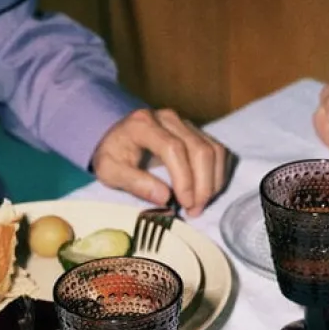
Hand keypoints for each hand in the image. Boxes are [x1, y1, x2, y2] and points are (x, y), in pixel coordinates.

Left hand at [92, 108, 229, 216]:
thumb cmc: (113, 155)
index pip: (174, 149)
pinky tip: (206, 192)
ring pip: (214, 150)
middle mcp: (169, 119)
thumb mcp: (110, 172)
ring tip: (200, 205)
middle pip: (200, 149)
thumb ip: (134, 183)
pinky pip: (218, 152)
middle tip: (194, 211)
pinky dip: (218, 175)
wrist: (116, 136)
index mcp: (144, 124)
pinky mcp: (197, 132)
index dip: (184, 179)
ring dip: (213, 182)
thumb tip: (165, 198)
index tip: (185, 204)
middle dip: (203, 186)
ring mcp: (186, 123)